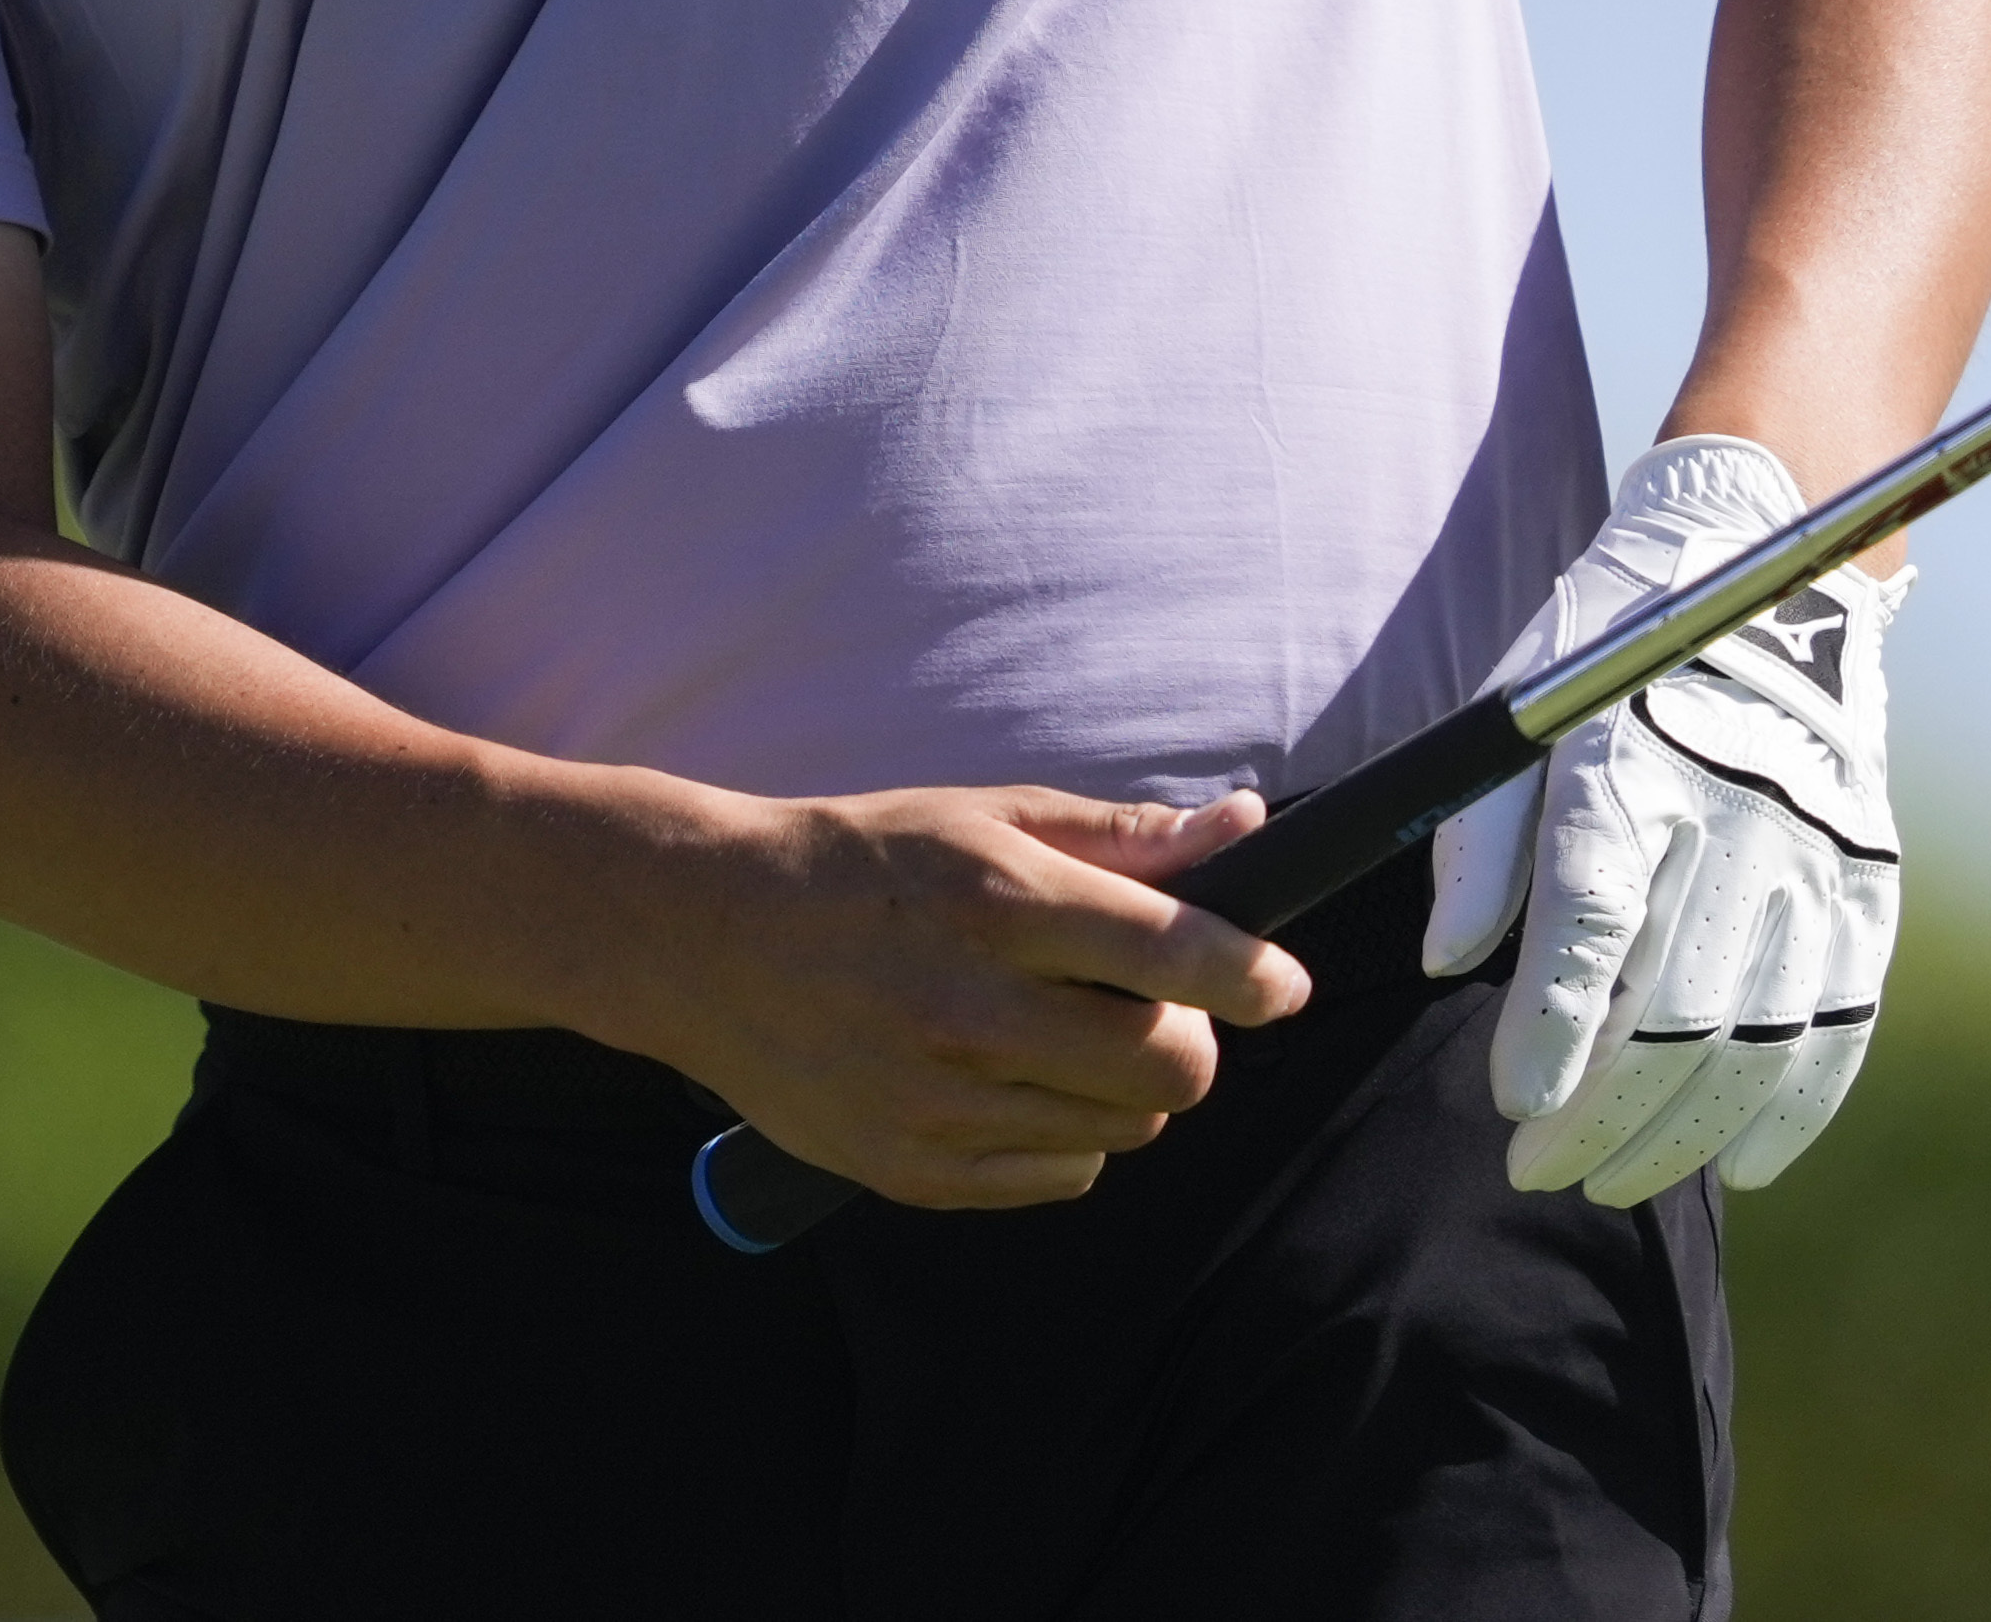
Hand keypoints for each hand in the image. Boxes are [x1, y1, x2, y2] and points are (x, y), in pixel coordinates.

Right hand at [603, 780, 1311, 1212]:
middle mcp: (971, 1007)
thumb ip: (1122, 836)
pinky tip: (1018, 1080)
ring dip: (1128, 1086)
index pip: (1176, 956)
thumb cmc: (866, 864)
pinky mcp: (913, 1169)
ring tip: (1070, 1036)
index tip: (1282, 984)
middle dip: (1190, 1037)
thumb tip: (1243, 826)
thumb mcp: (986, 818)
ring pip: (1124, 1126)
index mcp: (998, 900)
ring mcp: (940, 1101)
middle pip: (1168, 1065)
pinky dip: (1068, 1134)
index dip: (1254, 974)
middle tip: (1156, 1007)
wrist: (708, 939)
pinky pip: (1063, 1174)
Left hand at [1424, 435, 1906, 1202]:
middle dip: (1602, 1111)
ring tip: (1615, 1178)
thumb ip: (1477, 843)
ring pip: (1755, 1036)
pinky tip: (1741, 1165)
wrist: (1768, 578)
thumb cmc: (1611, 662)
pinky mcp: (1869, 884)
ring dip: (1684, 1131)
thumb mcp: (1520, 714)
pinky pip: (1841, 1024)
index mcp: (1633, 764)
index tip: (1516, 1106)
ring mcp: (1815, 855)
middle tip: (1541, 1168)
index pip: (1592, 922)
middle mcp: (1735, 814)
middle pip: (1672, 1006)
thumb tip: (1449, 964)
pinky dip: (1794, 1110)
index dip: (1553, 1031)